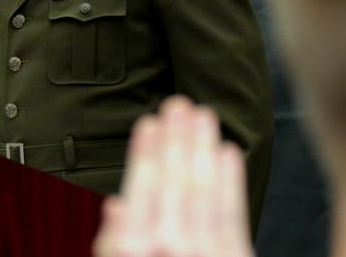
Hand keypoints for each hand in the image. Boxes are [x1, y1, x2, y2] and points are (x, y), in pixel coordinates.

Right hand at [93, 96, 253, 256]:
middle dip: (177, 138)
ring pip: (204, 190)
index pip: (141, 189)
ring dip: (204, 147)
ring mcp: (203, 251)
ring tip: (204, 115)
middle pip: (174, 182)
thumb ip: (113, 240)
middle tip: (179, 104)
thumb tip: (115, 205)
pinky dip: (232, 181)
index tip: (149, 122)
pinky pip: (232, 214)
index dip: (146, 153)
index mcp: (133, 246)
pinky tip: (229, 153)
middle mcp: (168, 245)